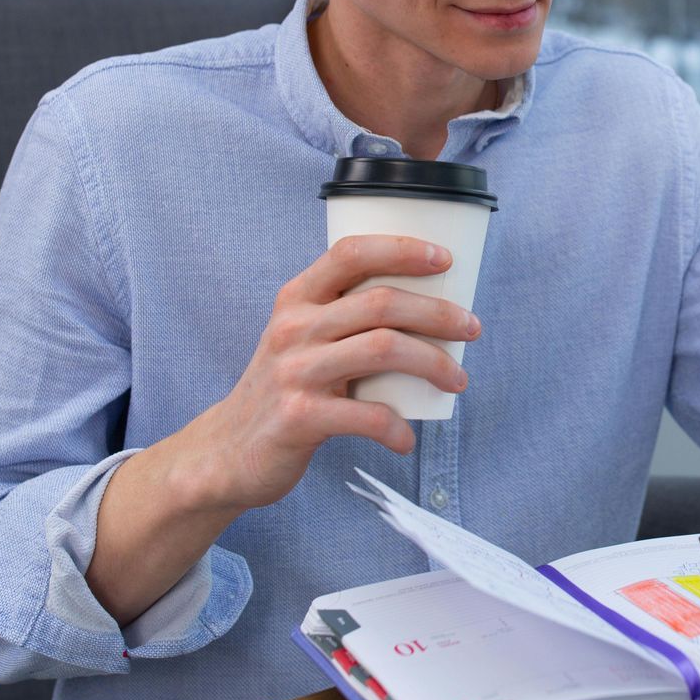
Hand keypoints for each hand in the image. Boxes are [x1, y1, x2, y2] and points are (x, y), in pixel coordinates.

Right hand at [180, 234, 481, 510]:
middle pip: (382, 302)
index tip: (445, 259)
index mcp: (297, 298)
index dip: (402, 248)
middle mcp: (293, 327)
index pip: (351, 253)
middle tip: (472, 329)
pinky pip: (367, 416)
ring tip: (458, 380)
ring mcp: (294, 371)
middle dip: (439, 313)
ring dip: (434, 363)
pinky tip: (407, 439)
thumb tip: (428, 305)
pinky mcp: (299, 417)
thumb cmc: (285, 387)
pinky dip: (398, 428)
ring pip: (384, 349)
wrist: (228, 450)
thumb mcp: (301, 338)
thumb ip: (344, 316)